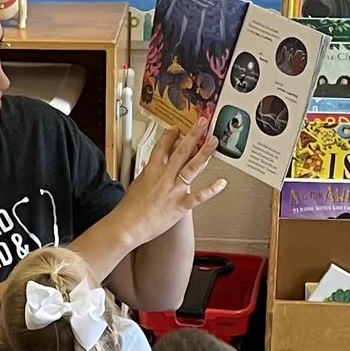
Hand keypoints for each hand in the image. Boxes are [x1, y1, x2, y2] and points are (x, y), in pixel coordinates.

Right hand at [117, 122, 225, 245]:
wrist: (128, 226)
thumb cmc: (129, 209)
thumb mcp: (137, 184)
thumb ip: (147, 173)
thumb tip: (149, 165)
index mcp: (151, 170)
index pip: (162, 147)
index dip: (171, 135)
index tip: (178, 128)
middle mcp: (164, 177)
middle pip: (181, 151)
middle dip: (192, 135)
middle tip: (202, 124)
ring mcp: (174, 190)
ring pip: (192, 168)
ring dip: (204, 153)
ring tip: (212, 142)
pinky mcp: (180, 205)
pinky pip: (199, 196)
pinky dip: (211, 190)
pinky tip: (221, 183)